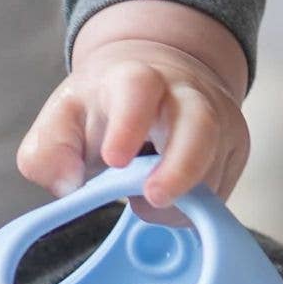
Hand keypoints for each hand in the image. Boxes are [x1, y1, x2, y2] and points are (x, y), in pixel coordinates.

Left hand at [17, 0, 250, 210]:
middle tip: (153, 199)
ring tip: (146, 200)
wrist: (159, 80)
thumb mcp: (62, 121)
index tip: (114, 160)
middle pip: (199, 123)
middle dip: (181, 166)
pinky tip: (172, 201)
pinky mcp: (235, 146)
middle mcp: (185, 93)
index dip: (129, 123)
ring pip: (213, 164)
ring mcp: (218, 118)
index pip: (138, 88)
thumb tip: (68, 185)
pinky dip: (196, 204)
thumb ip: (47, 153)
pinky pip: (223, 186)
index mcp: (134, 79)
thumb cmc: (105, 108)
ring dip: (183, 194)